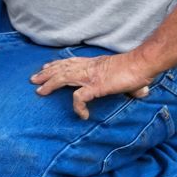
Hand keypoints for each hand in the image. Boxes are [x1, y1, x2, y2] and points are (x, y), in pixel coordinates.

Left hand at [30, 53, 155, 120]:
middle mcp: (88, 67)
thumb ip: (131, 84)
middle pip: (61, 68)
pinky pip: (79, 97)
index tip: (47, 67)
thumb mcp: (128, 75)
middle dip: (46, 74)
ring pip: (62, 78)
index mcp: (94, 63)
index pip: (70, 61)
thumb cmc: (138, 69)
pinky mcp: (95, 86)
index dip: (57, 64)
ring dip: (49, 84)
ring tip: (39, 91)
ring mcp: (90, 76)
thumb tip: (142, 91)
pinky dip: (77, 107)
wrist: (142, 64)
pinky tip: (81, 115)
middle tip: (34, 80)